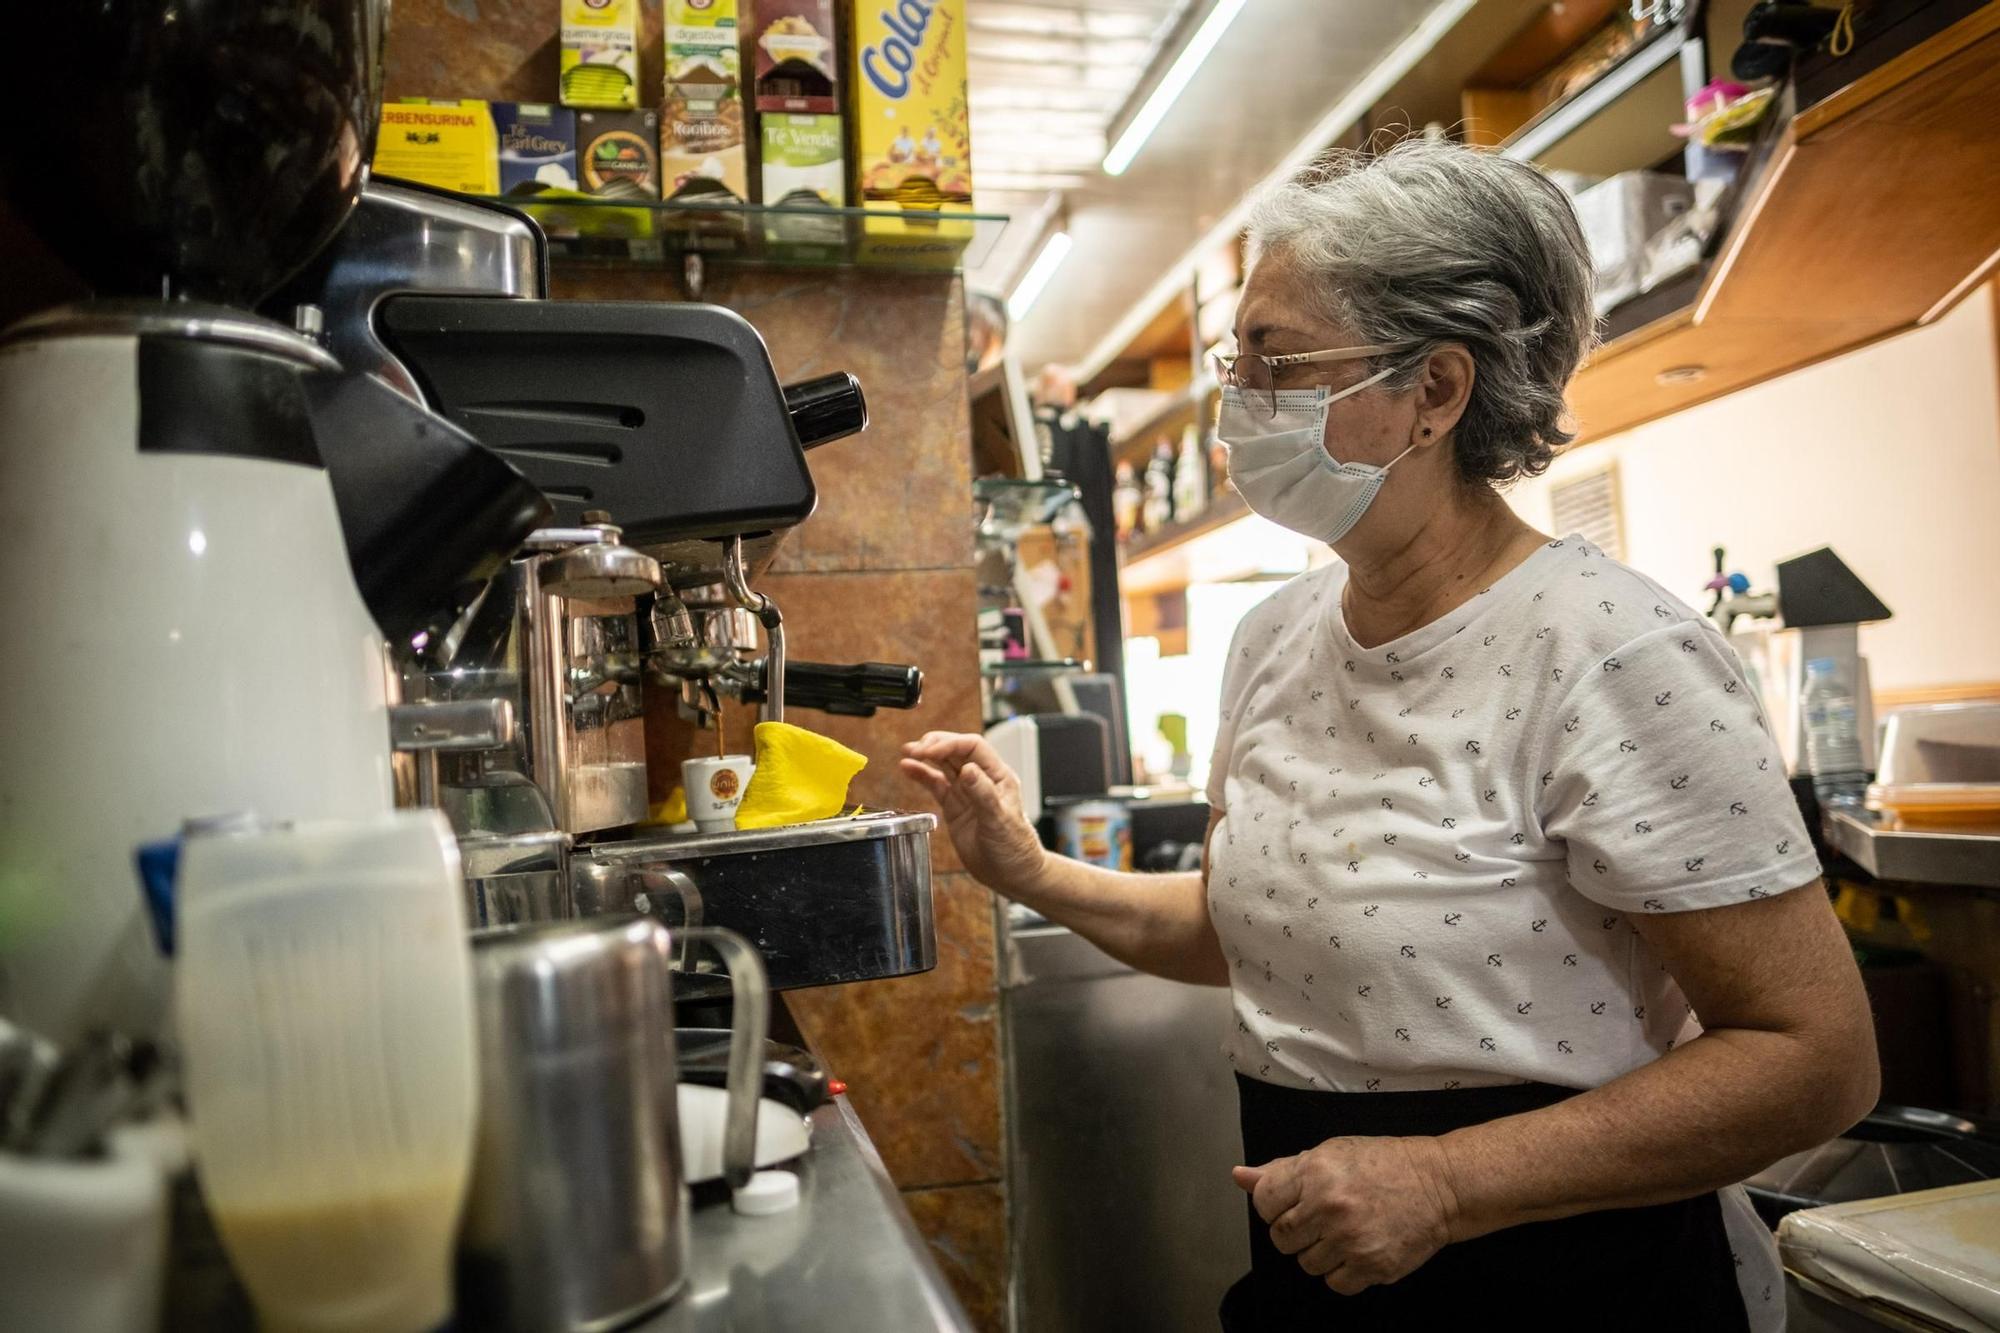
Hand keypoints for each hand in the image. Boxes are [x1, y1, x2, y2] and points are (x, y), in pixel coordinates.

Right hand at [899, 731, 1047, 898]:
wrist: (1012, 874)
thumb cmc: (1015, 848)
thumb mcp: (999, 821)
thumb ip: (983, 795)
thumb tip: (968, 769)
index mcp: (999, 776)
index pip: (972, 747)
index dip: (950, 744)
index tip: (929, 750)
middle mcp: (982, 779)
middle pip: (956, 751)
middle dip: (934, 745)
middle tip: (914, 749)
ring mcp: (967, 792)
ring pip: (944, 765)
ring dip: (925, 756)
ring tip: (907, 752)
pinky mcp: (954, 806)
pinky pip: (936, 785)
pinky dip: (921, 776)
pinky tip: (908, 769)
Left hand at [1232, 1135, 1459, 1295]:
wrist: (1438, 1184)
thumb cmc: (1382, 1165)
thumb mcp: (1329, 1154)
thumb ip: (1281, 1170)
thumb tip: (1240, 1177)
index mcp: (1315, 1173)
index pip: (1264, 1203)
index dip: (1275, 1206)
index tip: (1293, 1203)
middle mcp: (1329, 1207)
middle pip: (1281, 1238)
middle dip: (1296, 1232)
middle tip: (1321, 1219)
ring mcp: (1351, 1240)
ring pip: (1306, 1265)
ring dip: (1320, 1253)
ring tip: (1344, 1231)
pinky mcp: (1373, 1266)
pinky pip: (1335, 1283)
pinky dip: (1343, 1272)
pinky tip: (1358, 1249)